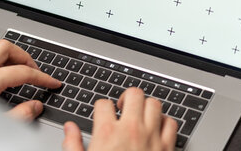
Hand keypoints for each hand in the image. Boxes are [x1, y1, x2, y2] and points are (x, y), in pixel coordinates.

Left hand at [0, 39, 60, 120]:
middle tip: (33, 69)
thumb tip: (35, 106)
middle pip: (5, 47)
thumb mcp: (0, 127)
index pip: (23, 72)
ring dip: (3, 52)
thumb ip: (22, 115)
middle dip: (23, 56)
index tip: (51, 82)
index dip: (42, 77)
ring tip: (14, 65)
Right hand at [63, 87, 177, 150]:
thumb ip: (73, 144)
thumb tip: (69, 128)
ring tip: (139, 114)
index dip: (101, 107)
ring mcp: (151, 137)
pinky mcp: (167, 148)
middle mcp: (131, 130)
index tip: (102, 114)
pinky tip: (156, 128)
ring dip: (146, 106)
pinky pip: (171, 123)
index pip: (103, 103)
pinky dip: (165, 122)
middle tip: (122, 107)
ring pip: (154, 104)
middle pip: (133, 94)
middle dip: (126, 97)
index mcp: (107, 132)